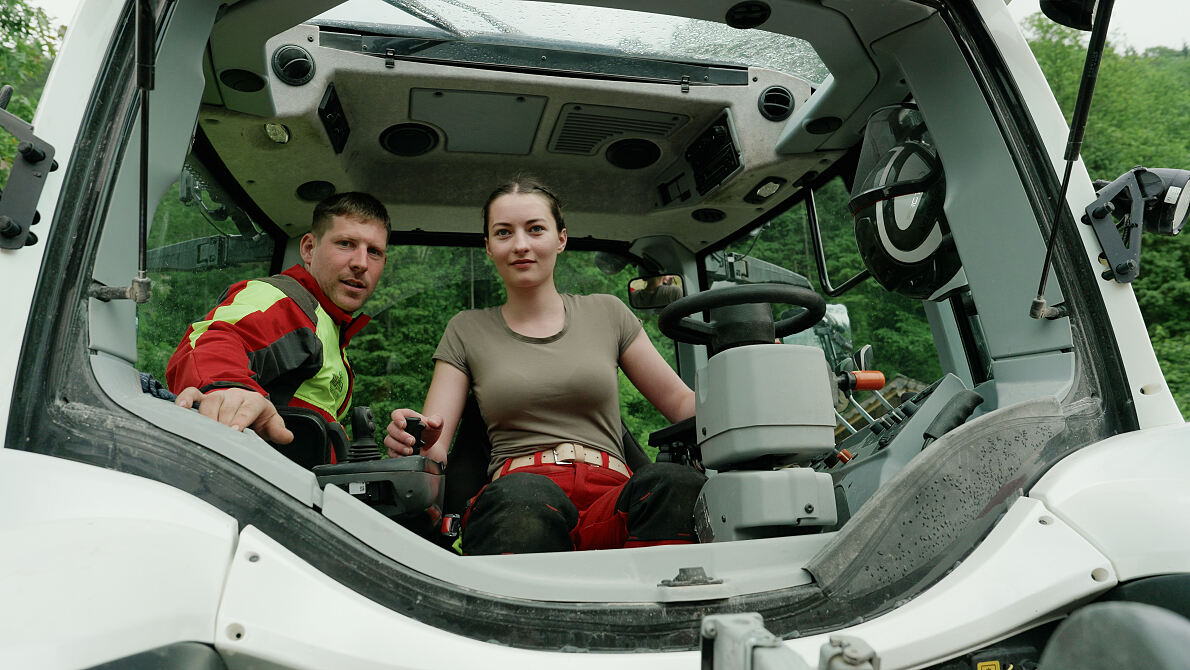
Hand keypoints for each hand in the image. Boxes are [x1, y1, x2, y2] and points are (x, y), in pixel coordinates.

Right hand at [175, 387, 293, 444]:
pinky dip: (185, 399)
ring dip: (205, 417)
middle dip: (222, 424)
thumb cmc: (258, 417)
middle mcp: (234, 396)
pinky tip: (180, 408)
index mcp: (254, 401)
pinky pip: (192, 394)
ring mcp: (218, 396)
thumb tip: (286, 437)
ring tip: (202, 433)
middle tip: (218, 439)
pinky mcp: (203, 398)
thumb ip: (278, 430)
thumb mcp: (271, 423)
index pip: (247, 409)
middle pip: (226, 407)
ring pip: (209, 403)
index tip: (234, 431)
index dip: (240, 420)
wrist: (246, 404)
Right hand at [384, 408, 442, 457]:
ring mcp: (394, 439)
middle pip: (391, 428)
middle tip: (412, 441)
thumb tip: (433, 422)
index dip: (397, 418)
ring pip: (388, 440)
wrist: (429, 446)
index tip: (404, 425)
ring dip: (399, 446)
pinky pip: (391, 452)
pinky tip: (406, 456)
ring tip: (410, 450)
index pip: (396, 414)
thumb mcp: (437, 424)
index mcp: (406, 417)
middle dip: (401, 435)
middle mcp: (397, 427)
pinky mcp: (393, 450)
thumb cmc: (430, 432)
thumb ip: (437, 420)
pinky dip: (398, 455)